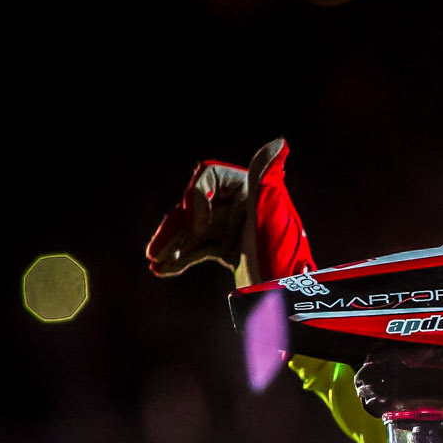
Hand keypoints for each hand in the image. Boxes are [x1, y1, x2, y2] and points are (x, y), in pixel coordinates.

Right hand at [146, 139, 293, 282]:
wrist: (289, 300)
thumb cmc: (278, 255)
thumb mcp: (268, 216)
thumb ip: (266, 178)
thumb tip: (279, 142)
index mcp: (253, 189)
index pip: (211, 175)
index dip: (197, 197)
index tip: (198, 225)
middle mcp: (243, 204)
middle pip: (196, 206)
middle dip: (174, 229)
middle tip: (153, 252)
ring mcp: (235, 227)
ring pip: (194, 228)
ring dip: (173, 245)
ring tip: (155, 264)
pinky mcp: (231, 249)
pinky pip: (200, 247)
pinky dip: (182, 257)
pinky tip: (164, 269)